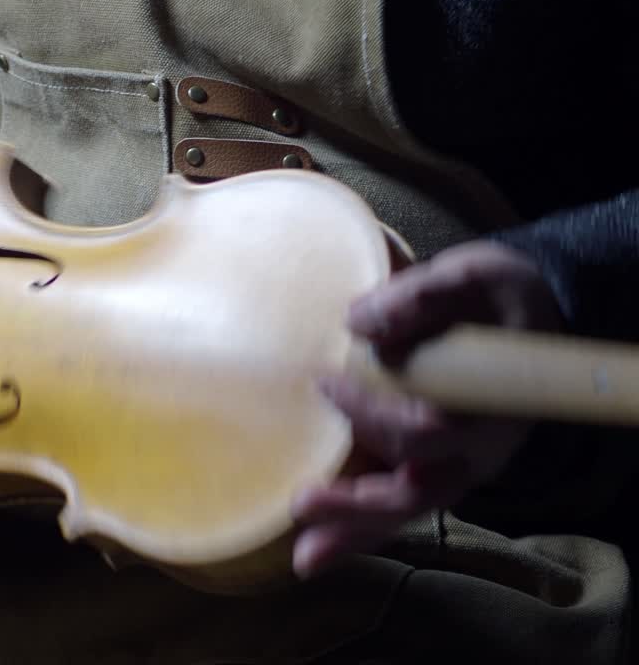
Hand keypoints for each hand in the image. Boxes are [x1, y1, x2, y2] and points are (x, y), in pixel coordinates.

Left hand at [290, 240, 563, 577]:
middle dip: (358, 504)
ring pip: (406, 511)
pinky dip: (360, 533)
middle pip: (416, 491)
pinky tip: (316, 552)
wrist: (532, 315)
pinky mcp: (436, 469)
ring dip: (354, 533)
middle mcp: (476, 449)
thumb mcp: (474, 275)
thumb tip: (359, 321)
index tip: (323, 382)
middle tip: (302, 503)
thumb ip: (420, 294)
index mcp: (488, 405)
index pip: (426, 427)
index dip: (372, 414)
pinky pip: (399, 509)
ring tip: (305, 558)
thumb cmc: (497, 297)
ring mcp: (458, 466)